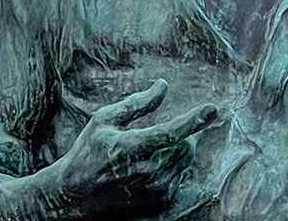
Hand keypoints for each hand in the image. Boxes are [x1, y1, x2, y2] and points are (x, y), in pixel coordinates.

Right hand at [47, 79, 218, 214]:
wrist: (74, 195)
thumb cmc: (88, 152)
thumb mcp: (104, 120)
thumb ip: (136, 104)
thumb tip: (163, 86)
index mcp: (130, 148)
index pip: (169, 133)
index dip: (193, 120)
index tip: (213, 108)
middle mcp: (145, 172)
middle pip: (184, 146)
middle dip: (178, 137)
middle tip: (152, 137)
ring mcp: (154, 190)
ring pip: (184, 161)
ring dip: (174, 152)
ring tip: (147, 154)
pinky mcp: (160, 202)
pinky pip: (180, 177)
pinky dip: (171, 169)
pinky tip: (147, 170)